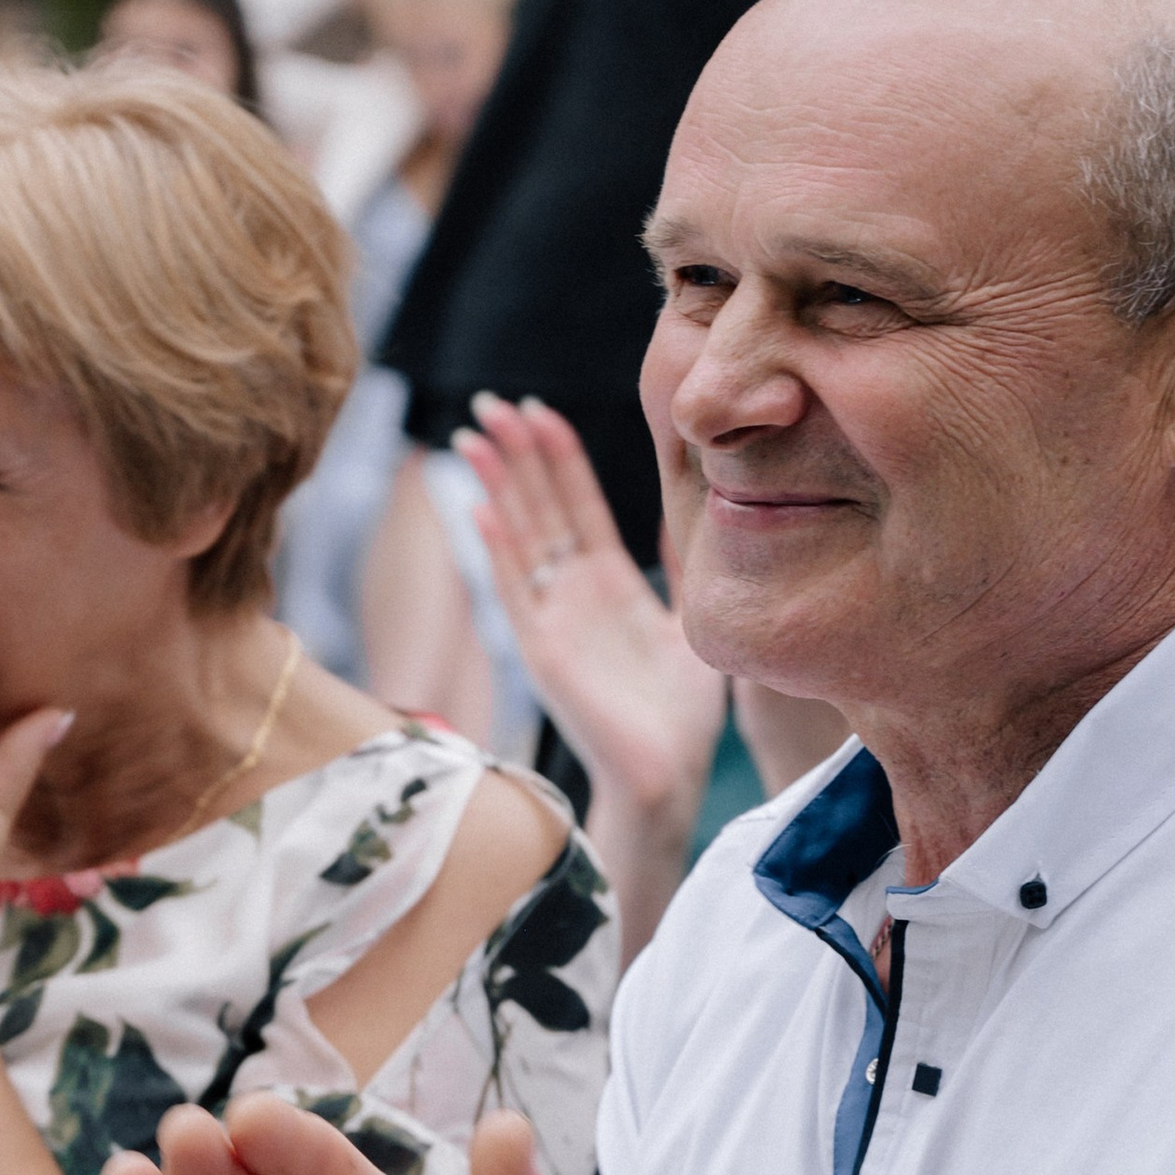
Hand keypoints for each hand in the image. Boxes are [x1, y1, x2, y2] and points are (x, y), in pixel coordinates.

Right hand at [456, 394, 724, 816]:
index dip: (556, 455)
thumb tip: (700, 511)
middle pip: (537, 508)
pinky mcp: (541, 652)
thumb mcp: (692, 623)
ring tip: (474, 435)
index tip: (537, 408)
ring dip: (496, 486)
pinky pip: (513, 592)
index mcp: (607, 583)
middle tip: (490, 400)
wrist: (666, 774)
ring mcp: (552, 620)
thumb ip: (684, 569)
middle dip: (516, 454)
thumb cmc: (681, 714)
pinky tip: (478, 510)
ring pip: (518, 538)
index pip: (576, 503)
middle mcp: (572, 594)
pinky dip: (496, 551)